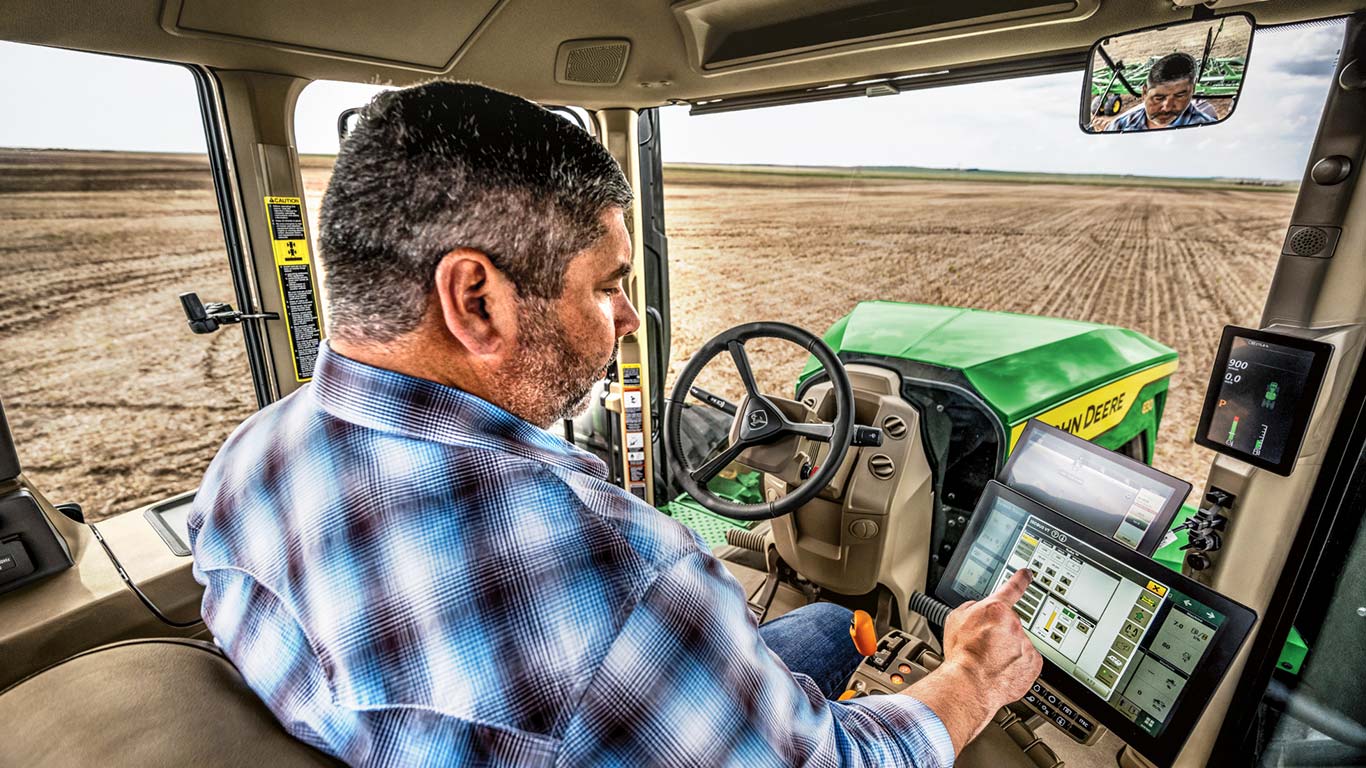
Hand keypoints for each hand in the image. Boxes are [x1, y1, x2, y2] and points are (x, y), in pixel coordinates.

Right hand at [905, 569, 1042, 751]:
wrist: (971, 683)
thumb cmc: (961, 654)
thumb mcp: (954, 620)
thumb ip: (970, 608)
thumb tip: (978, 608)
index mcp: (995, 609)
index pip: (1012, 589)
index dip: (1020, 580)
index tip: (1026, 574)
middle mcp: (1014, 624)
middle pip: (1009, 625)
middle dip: (999, 634)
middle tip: (984, 648)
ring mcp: (1025, 644)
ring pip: (1018, 644)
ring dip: (1007, 652)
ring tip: (989, 663)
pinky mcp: (1033, 663)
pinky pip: (1026, 661)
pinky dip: (1016, 667)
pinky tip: (1001, 671)